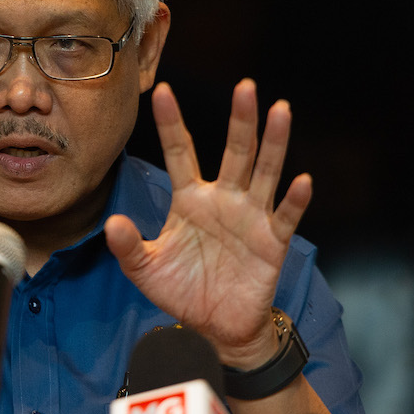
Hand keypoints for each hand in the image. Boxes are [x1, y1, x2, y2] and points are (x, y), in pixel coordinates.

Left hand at [105, 79, 311, 366]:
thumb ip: (128, 246)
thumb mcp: (145, 269)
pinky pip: (285, 216)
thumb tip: (111, 224)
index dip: (171, 123)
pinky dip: (294, 200)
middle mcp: (223, 199)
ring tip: (280, 110)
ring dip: (273, 143)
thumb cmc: (180, 289)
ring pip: (264, 172)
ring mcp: (250, 217)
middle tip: (245, 86)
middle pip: (234, 151)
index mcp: (190, 198)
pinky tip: (302, 181)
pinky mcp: (272, 242)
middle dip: (240, 119)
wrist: (214, 326)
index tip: (161, 90)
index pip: (180, 152)